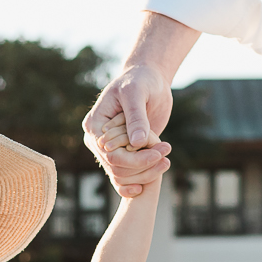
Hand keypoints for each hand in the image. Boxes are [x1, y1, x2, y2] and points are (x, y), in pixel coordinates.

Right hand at [82, 63, 172, 198]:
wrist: (148, 80)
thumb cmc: (140, 81)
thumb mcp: (137, 93)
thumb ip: (136, 117)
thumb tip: (137, 143)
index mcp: (94, 125)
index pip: (110, 153)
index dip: (134, 158)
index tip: (158, 153)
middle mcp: (97, 140)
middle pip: (115, 167)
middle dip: (142, 166)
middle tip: (166, 158)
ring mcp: (109, 148)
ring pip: (120, 175)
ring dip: (144, 174)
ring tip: (166, 161)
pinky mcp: (122, 152)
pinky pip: (125, 174)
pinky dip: (138, 179)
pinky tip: (152, 181)